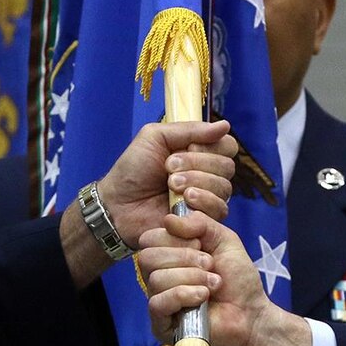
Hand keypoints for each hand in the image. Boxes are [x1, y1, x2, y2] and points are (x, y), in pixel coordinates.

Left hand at [99, 120, 238, 249]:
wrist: (117, 204)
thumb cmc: (133, 169)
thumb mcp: (156, 137)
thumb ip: (190, 130)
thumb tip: (226, 125)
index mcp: (199, 152)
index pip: (227, 145)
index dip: (211, 146)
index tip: (187, 147)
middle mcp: (207, 175)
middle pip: (227, 166)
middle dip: (197, 164)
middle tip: (168, 169)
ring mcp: (206, 198)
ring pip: (224, 188)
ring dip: (197, 182)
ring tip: (171, 186)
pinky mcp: (203, 220)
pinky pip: (219, 210)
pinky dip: (201, 202)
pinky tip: (181, 202)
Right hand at [136, 211, 266, 345]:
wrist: (252, 313)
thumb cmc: (238, 280)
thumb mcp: (224, 239)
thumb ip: (200, 222)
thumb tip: (169, 220)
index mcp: (168, 256)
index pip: (149, 238)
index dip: (174, 238)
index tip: (201, 245)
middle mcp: (158, 277)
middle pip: (148, 256)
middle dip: (184, 258)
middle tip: (210, 265)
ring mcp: (159, 301)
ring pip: (156, 279)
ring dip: (191, 278)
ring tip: (213, 285)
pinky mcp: (161, 325)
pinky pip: (158, 303)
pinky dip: (184, 295)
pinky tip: (202, 298)